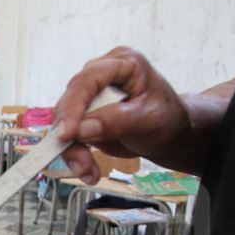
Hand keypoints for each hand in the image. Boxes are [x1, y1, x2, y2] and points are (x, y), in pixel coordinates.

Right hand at [54, 46, 190, 182]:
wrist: (170, 133)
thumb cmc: (167, 118)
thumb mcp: (147, 119)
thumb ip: (115, 121)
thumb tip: (81, 129)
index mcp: (122, 64)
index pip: (88, 80)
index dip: (74, 106)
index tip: (67, 134)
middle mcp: (101, 76)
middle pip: (70, 102)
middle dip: (71, 135)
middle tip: (81, 162)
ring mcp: (90, 96)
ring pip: (64, 122)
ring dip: (72, 150)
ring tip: (88, 170)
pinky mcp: (84, 116)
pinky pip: (69, 136)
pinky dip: (75, 155)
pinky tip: (88, 170)